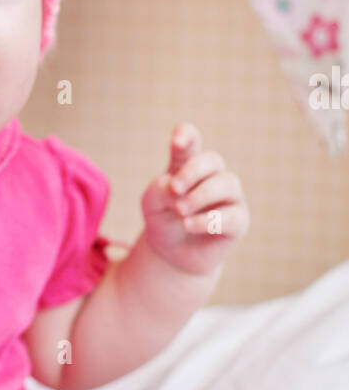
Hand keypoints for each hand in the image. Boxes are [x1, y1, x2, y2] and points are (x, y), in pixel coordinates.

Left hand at [141, 122, 249, 276]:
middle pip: (212, 160)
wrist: (171, 254)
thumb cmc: (162, 220)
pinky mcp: (238, 221)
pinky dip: (208, 219)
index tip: (178, 142)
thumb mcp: (151, 203)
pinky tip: (188, 225)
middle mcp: (212, 176)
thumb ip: (161, 189)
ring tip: (180, 210)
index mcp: (187, 165)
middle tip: (174, 188)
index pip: (191, 141)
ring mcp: (229, 197)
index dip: (187, 135)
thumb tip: (181, 192)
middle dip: (193, 171)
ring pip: (226, 184)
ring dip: (201, 195)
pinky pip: (231, 215)